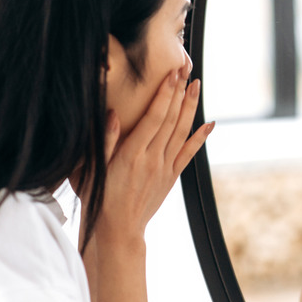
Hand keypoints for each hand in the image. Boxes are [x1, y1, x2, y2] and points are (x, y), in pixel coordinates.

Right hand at [97, 64, 213, 246]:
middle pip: (171, 119)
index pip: (154, 117)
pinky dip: (200, 138)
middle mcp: (152, 159)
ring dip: (191, 107)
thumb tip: (113, 112)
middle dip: (179, 92)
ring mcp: (164, 168)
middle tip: (187, 69)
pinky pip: (188, 154)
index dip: (164, 93)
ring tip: (197, 86)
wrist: (117, 232)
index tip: (172, 73)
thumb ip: (104, 140)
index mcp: (131, 154)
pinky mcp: (170, 177)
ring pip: (182, 132)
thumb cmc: (98, 199)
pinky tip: (210, 124)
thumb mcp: (92, 169)